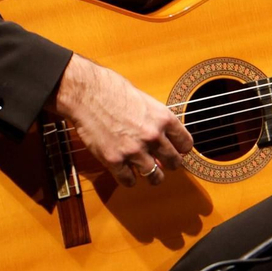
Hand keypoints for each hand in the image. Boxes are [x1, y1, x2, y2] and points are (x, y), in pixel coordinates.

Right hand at [52, 54, 191, 187]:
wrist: (86, 93)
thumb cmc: (111, 89)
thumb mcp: (143, 99)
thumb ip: (154, 119)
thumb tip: (160, 135)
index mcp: (163, 118)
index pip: (186, 143)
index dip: (181, 149)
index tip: (176, 151)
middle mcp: (153, 136)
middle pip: (174, 162)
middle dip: (170, 164)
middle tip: (164, 164)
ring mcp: (134, 150)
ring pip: (155, 177)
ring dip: (153, 176)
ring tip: (148, 173)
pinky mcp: (115, 160)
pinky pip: (129, 181)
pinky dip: (128, 179)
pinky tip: (126, 172)